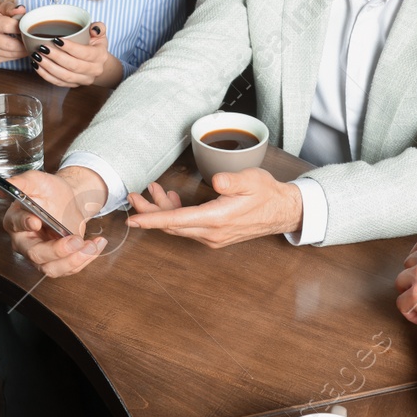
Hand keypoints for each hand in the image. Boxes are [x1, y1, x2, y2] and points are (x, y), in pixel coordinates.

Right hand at [0, 2, 24, 65]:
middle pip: (10, 44)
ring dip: (23, 51)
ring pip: (11, 54)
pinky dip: (18, 55)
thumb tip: (22, 10)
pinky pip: (9, 59)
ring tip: (30, 44)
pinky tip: (21, 49)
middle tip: (33, 40)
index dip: (21, 27)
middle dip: (25, 43)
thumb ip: (10, 8)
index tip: (29, 28)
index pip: (7, 25)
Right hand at [0, 166, 108, 277]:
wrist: (69, 200)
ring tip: (91, 246)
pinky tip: (95, 245)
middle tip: (76, 240)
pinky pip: (69, 268)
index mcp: (15, 221)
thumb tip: (6, 185)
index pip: (16, 225)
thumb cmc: (50, 191)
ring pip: (52, 268)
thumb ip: (22, 181)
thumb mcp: (37, 180)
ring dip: (74, 260)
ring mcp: (41, 255)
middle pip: (36, 254)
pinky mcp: (57, 261)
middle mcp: (25, 242)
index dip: (25, 224)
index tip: (36, 221)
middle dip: (58, 250)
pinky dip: (85, 259)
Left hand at [30, 22, 120, 87]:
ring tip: (37, 57)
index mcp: (100, 56)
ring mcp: (84, 80)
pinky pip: (58, 83)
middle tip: (42, 48)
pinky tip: (37, 66)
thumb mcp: (100, 34)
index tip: (56, 39)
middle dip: (56, 57)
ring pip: (65, 76)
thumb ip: (99, 27)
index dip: (70, 47)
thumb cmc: (94, 45)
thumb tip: (93, 29)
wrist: (97, 63)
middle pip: (74, 66)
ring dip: (49, 67)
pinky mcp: (74, 85)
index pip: (85, 53)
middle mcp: (94, 70)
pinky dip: (46, 75)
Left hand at [125, 167, 302, 247]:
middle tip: (134, 196)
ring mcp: (213, 237)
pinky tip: (172, 199)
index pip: (178, 221)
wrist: (282, 211)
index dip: (152, 220)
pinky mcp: (214, 235)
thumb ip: (233, 181)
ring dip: (163, 211)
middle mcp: (212, 233)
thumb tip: (217, 181)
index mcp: (218, 219)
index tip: (133, 220)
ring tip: (153, 190)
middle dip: (149, 212)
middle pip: (172, 225)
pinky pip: (188, 227)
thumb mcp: (252, 180)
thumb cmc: (267, 193)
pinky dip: (176, 214)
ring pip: (179, 226)